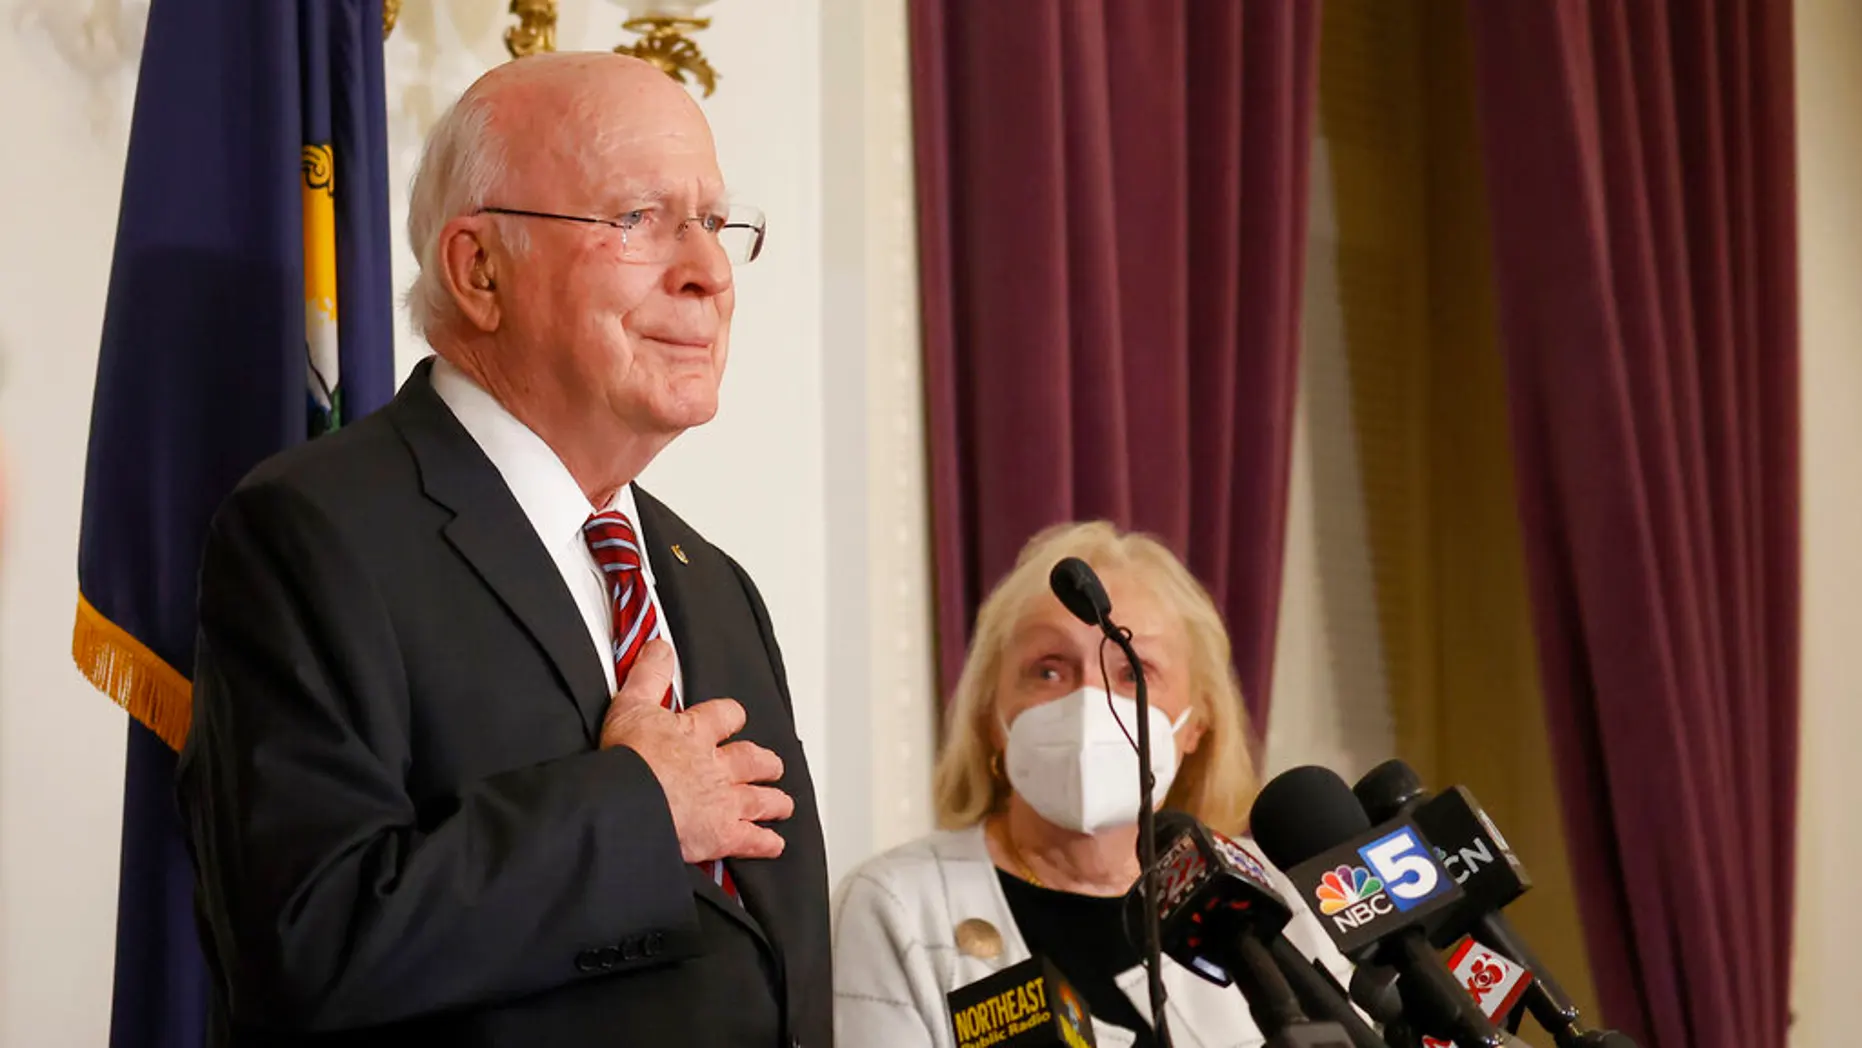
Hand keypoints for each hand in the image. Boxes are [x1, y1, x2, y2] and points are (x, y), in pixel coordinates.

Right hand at [600, 640, 792, 862]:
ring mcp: (724, 801)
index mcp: (697, 733)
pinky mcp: (722, 835)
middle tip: (772, 765)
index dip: (731, 717)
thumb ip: (648, 675)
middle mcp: (717, 766)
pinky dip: (765, 843)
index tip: (733, 718)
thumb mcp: (631, 705)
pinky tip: (774, 844)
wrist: (628, 803)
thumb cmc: (628, 759)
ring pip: (760, 799)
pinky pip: (752, 840)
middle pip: (752, 760)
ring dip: (774, 801)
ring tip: (783, 803)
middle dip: (765, 763)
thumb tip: (660, 646)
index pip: (725, 716)